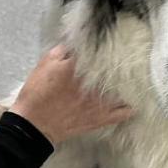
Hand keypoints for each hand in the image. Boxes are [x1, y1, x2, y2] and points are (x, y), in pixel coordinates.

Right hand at [10, 45, 132, 145]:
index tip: (114, 45)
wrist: (34, 124)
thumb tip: (76, 43)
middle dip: (122, 65)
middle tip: (127, 60)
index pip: (101, 52)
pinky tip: (132, 102)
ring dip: (129, 85)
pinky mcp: (100, 118)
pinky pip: (123, 113)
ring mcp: (99, 102)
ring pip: (125, 90)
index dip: (108, 48)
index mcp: (79, 67)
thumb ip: (63, 50)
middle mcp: (94, 84)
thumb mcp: (45, 63)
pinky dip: (129, 107)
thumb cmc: (37, 93)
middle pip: (118, 70)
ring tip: (133, 80)